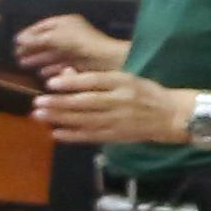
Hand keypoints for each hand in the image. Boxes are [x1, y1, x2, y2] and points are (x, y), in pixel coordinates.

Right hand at [14, 12, 127, 79]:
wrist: (107, 59)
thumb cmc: (80, 43)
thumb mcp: (55, 37)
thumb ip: (36, 39)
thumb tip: (18, 40)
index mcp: (66, 23)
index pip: (43, 26)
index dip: (29, 33)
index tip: (15, 41)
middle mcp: (70, 34)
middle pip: (46, 40)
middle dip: (31, 48)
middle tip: (16, 55)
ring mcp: (74, 49)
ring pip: (52, 53)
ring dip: (38, 59)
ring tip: (23, 65)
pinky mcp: (79, 63)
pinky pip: (61, 64)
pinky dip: (50, 69)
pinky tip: (41, 74)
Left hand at [30, 68, 189, 146]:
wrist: (173, 115)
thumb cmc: (145, 93)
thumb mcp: (125, 78)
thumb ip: (97, 78)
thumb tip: (67, 74)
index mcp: (123, 82)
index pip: (94, 80)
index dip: (72, 82)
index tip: (51, 83)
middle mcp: (120, 101)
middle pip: (86, 102)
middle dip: (60, 103)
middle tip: (38, 102)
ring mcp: (119, 120)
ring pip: (85, 120)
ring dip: (61, 118)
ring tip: (40, 115)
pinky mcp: (117, 135)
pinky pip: (92, 136)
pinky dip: (73, 135)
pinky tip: (56, 133)